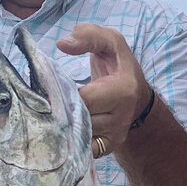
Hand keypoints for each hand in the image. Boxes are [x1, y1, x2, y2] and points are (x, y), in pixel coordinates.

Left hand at [58, 23, 153, 152]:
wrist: (137, 96)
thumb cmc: (118, 65)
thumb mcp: (110, 41)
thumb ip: (88, 36)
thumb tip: (62, 44)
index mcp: (123, 91)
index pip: (83, 98)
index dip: (64, 93)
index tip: (53, 85)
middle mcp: (121, 117)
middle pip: (79, 119)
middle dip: (61, 110)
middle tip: (49, 99)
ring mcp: (115, 135)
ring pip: (79, 135)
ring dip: (64, 124)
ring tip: (56, 110)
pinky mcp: (108, 147)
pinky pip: (83, 149)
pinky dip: (71, 140)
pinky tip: (66, 126)